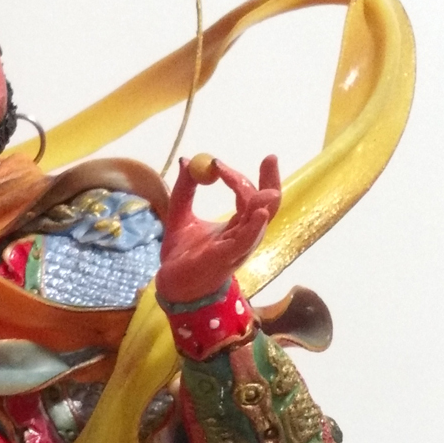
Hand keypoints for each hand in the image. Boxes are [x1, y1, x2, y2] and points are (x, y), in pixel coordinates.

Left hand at [156, 155, 280, 303]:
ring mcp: (237, 247)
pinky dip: (253, 226)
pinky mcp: (225, 258)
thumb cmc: (181, 253)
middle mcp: (243, 235)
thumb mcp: (179, 214)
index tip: (224, 161)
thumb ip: (184, 189)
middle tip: (270, 158)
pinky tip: (257, 212)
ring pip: (259, 221)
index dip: (249, 177)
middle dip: (271, 181)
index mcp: (236, 226)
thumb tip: (186, 160)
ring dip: (260, 200)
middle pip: (267, 206)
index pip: (253, 197)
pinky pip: (245, 241)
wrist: (171, 283)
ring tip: (264, 186)